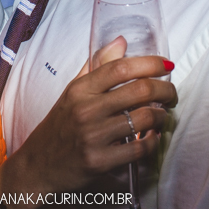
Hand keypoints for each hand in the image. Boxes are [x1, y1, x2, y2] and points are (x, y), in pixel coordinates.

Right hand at [0, 51, 176, 208]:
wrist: (38, 166)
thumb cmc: (59, 126)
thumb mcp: (72, 92)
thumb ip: (96, 66)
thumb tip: (121, 41)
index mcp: (80, 89)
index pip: (121, 67)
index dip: (150, 63)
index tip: (167, 64)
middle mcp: (86, 109)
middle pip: (140, 89)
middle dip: (166, 89)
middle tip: (171, 94)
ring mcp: (93, 136)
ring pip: (145, 117)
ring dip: (163, 115)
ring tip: (163, 115)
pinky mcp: (100, 161)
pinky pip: (140, 148)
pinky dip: (153, 141)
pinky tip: (153, 136)